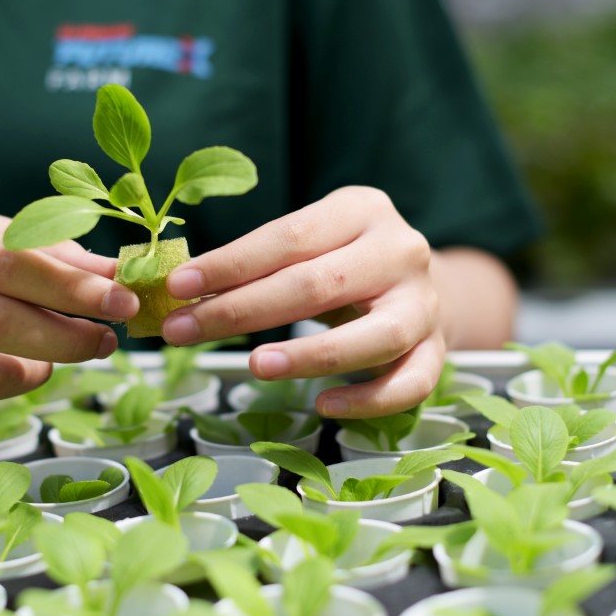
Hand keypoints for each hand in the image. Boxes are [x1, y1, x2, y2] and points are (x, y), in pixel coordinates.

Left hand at [161, 186, 443, 417]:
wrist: (427, 285)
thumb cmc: (346, 264)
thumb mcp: (312, 244)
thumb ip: (260, 263)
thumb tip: (182, 292)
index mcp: (362, 210)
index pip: (289, 237)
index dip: (230, 264)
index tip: (177, 286)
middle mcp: (401, 251)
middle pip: (319, 284)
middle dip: (243, 311)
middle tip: (184, 331)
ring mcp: (424, 303)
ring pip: (374, 335)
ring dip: (310, 355)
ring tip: (254, 366)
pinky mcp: (438, 349)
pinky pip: (410, 382)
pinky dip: (368, 399)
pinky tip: (324, 405)